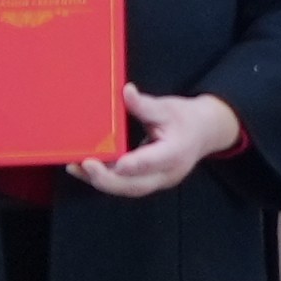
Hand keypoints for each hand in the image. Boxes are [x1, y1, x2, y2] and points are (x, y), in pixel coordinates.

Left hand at [70, 85, 247, 199]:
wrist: (205, 133)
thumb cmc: (186, 118)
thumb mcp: (168, 107)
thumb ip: (145, 105)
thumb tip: (126, 92)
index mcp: (176, 152)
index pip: (153, 162)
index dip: (133, 164)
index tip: (116, 163)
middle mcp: (167, 172)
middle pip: (135, 185)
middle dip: (108, 179)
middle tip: (85, 165)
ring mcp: (158, 181)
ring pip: (127, 188)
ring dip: (100, 181)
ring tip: (76, 168)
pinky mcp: (148, 181)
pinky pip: (124, 185)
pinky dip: (104, 179)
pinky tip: (84, 170)